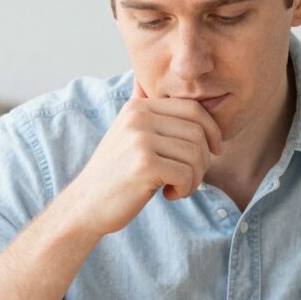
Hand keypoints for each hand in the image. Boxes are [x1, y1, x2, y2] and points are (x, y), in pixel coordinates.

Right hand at [61, 79, 222, 237]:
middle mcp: (138, 117)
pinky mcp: (144, 165)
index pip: (193, 108)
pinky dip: (185, 189)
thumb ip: (151, 116)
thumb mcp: (129, 135)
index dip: (212, 130)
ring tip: (177, 187)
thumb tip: (176, 94)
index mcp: (138, 107)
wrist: (85, 205)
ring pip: (195, 154)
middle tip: (189, 178)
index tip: (215, 151)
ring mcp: (140, 140)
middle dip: (204, 159)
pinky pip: (186, 174)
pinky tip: (169, 195)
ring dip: (195, 178)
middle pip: (198, 131)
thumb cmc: (117, 175)